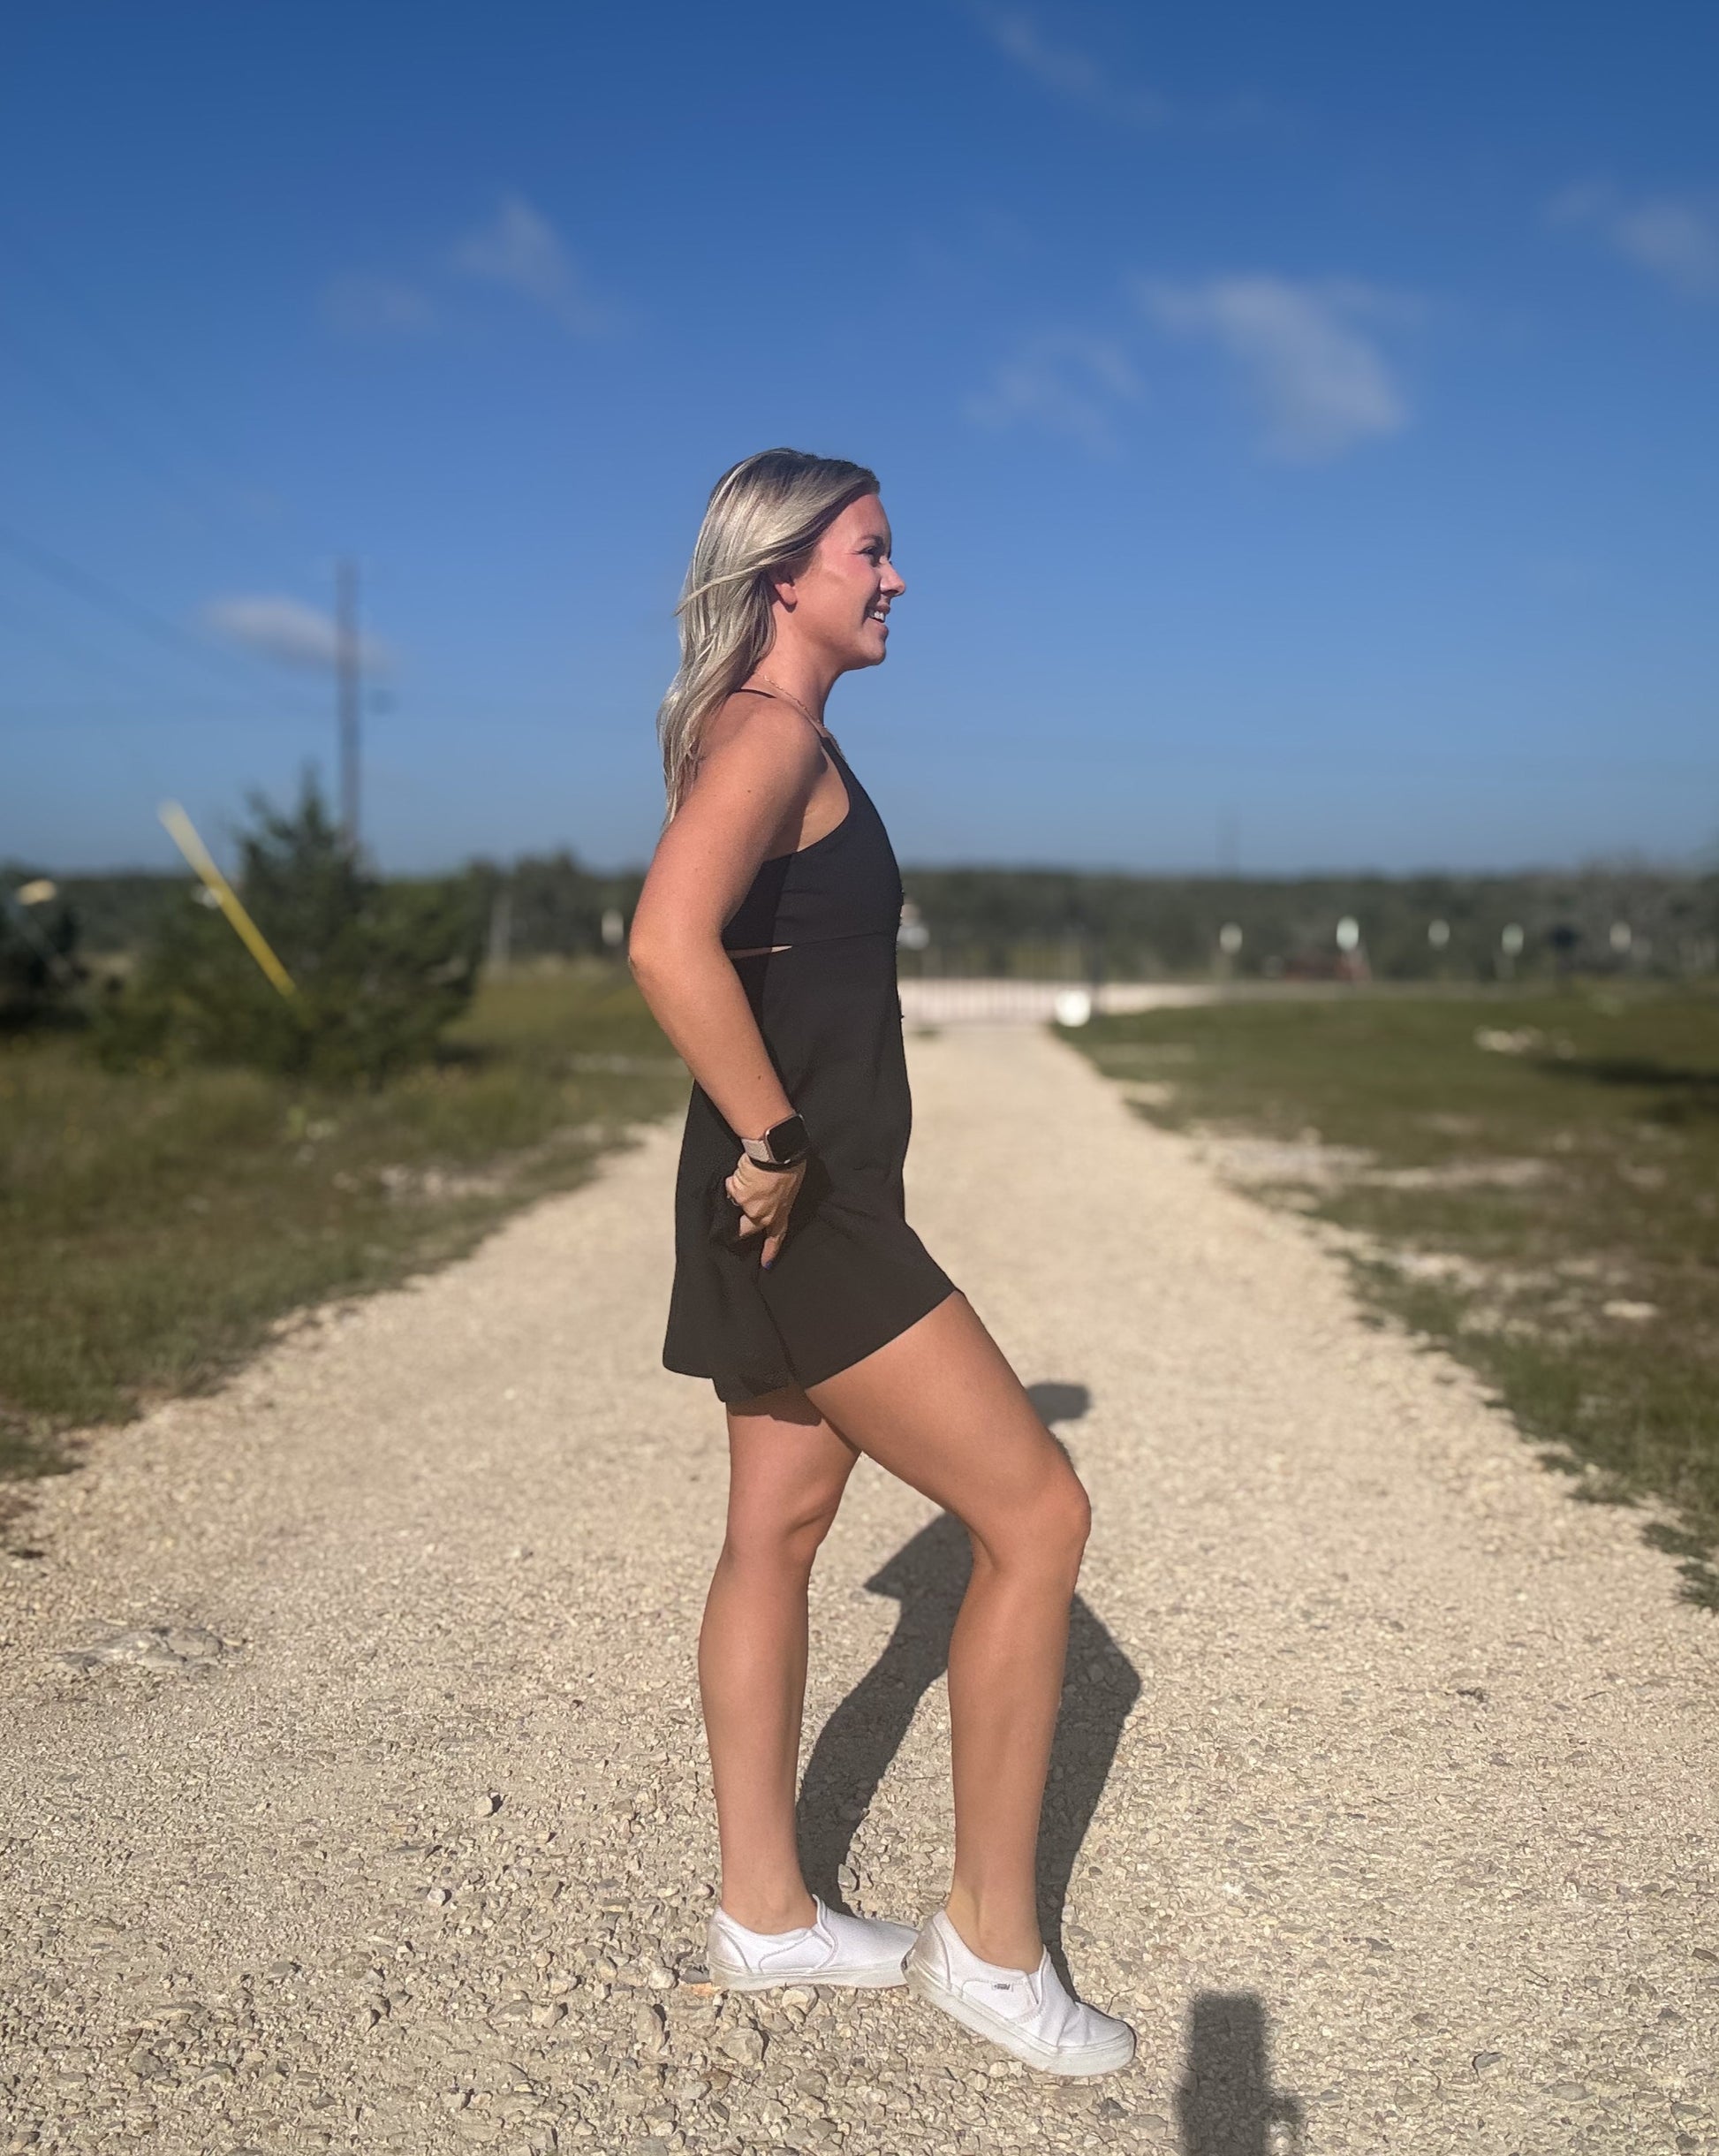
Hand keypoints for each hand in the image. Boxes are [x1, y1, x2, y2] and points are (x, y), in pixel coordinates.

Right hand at [725, 1151, 805, 1269]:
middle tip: (733, 1228)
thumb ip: (779, 1197)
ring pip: (736, 1202)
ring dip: (740, 1190)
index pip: (776, 1237)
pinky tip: (745, 1169)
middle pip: (746, 1229)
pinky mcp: (737, 1194)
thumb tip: (770, 1196)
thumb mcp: (791, 1186)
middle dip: (739, 1228)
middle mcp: (764, 1215)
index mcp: (781, 1213)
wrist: (777, 1153)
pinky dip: (734, 1178)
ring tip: (750, 1174)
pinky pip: (731, 1186)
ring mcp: (749, 1207)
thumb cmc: (790, 1165)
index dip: (770, 1251)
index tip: (766, 1264)